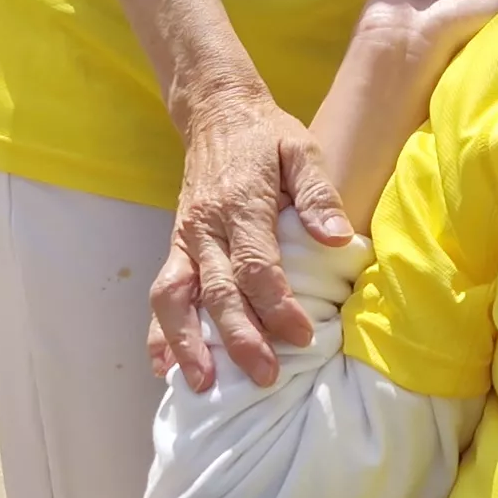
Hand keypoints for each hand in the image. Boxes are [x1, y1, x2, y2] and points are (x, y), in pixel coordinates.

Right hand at [147, 79, 353, 391]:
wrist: (216, 112)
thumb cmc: (266, 135)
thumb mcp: (301, 148)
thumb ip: (318, 193)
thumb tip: (338, 237)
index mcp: (241, 203)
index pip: (256, 265)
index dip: (277, 305)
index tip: (303, 337)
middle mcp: (206, 226)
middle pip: (217, 291)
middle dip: (239, 338)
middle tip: (264, 378)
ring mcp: (185, 239)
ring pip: (175, 297)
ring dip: (186, 343)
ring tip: (202, 385)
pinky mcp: (175, 248)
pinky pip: (162, 293)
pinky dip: (159, 332)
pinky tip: (163, 366)